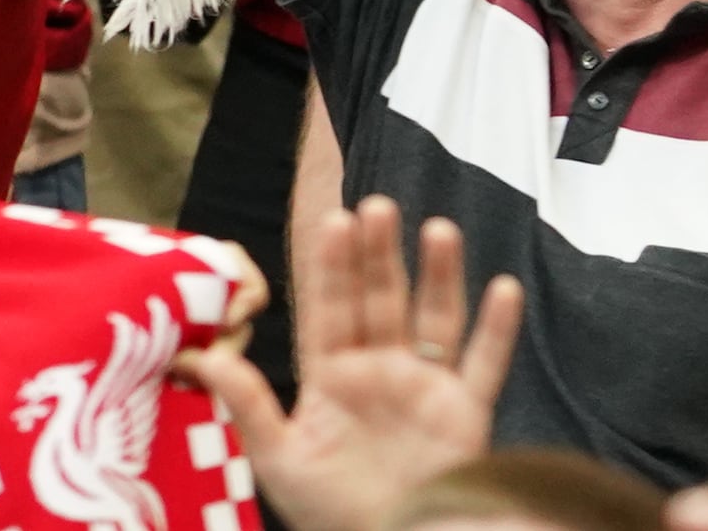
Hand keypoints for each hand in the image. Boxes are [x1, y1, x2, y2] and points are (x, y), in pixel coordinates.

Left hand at [175, 203, 515, 530]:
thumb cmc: (329, 512)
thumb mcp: (279, 458)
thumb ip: (247, 404)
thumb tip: (201, 356)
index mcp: (334, 375)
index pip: (332, 309)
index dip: (334, 268)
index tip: (334, 221)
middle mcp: (382, 370)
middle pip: (383, 300)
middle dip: (380, 255)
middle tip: (377, 207)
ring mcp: (426, 388)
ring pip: (436, 320)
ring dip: (440, 275)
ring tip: (438, 229)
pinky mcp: (465, 413)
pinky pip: (486, 365)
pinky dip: (498, 329)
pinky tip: (505, 288)